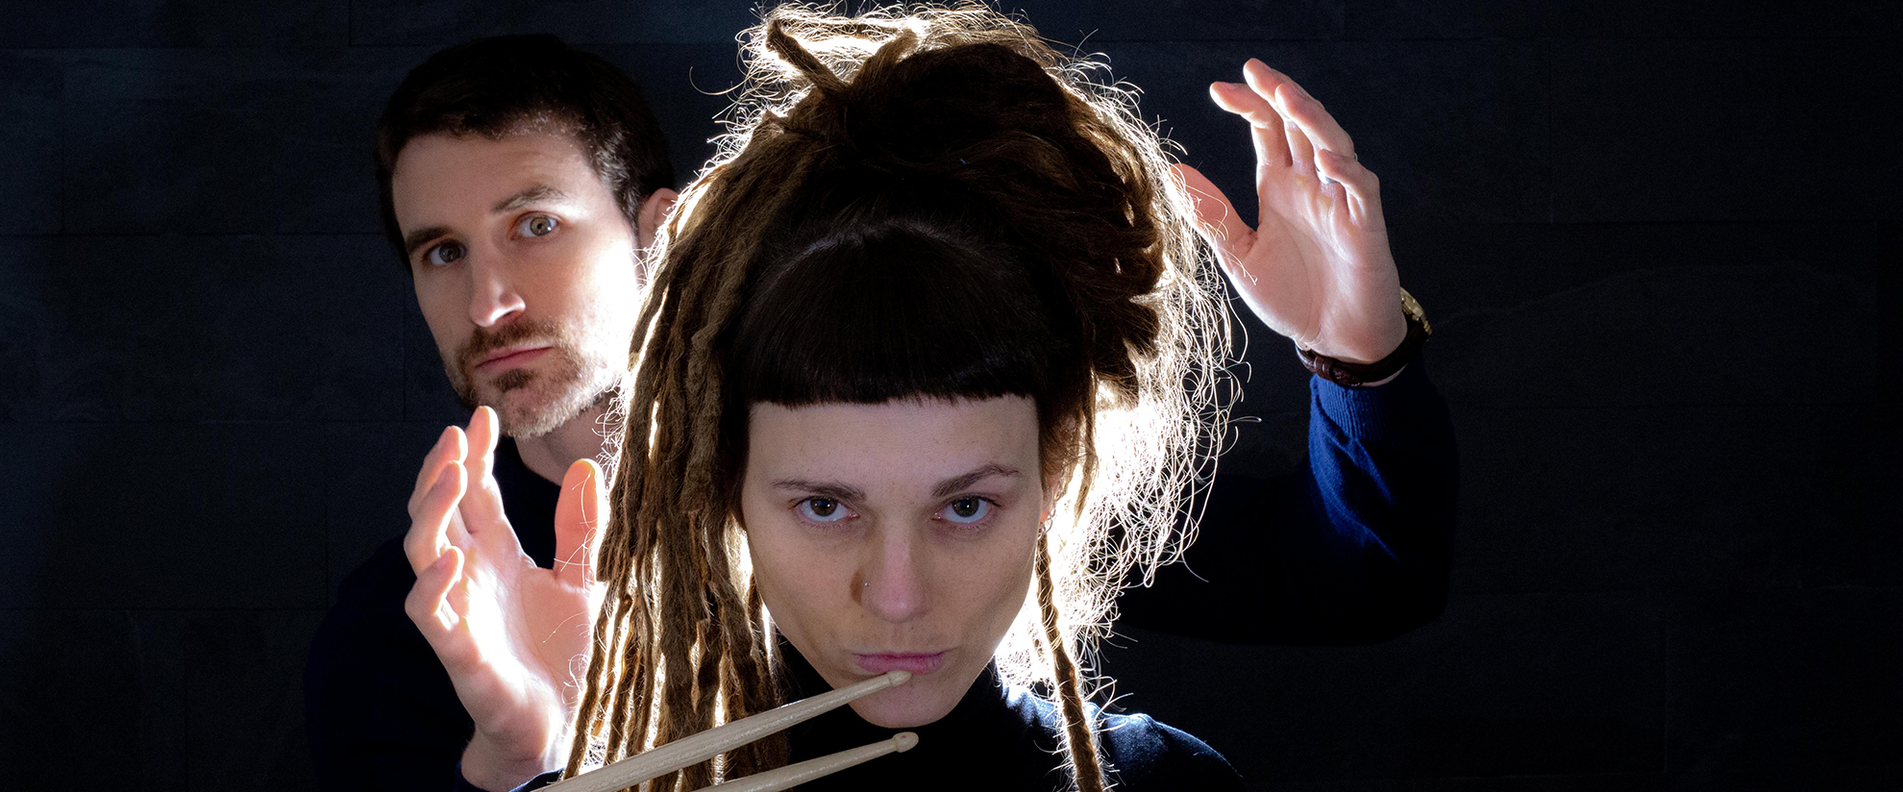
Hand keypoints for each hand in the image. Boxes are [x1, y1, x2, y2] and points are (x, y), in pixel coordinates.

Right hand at [403, 406, 606, 790]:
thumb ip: (579, 529)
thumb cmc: (553, 653)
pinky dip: (434, 584)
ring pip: (423, 552)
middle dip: (442, 471)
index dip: (477, 456)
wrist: (553, 720)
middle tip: (455, 434)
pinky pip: (429, 613)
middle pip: (440, 512)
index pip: (477, 495)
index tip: (484, 416)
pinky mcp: (456, 650)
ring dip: (431, 512)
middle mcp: (469, 575)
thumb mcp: (578, 581)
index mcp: (496, 555)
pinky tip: (452, 554)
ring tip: (451, 474)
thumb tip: (585, 467)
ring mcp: (458, 610)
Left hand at [1176, 58, 1406, 364]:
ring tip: (1286, 95)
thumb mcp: (1240, 257)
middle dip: (1280, 95)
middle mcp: (1312, 185)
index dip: (1249, 105)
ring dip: (1312, 118)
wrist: (1335, 340)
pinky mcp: (1366, 227)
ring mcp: (1341, 202)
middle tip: (1253, 69)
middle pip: (1300, 125)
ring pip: (1333, 144)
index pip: (1268, 130)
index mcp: (1280, 187)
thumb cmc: (1293, 296)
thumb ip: (1212, 215)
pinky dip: (1347, 172)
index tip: (1218, 89)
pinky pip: (1361, 190)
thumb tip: (1175, 171)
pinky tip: (1326, 158)